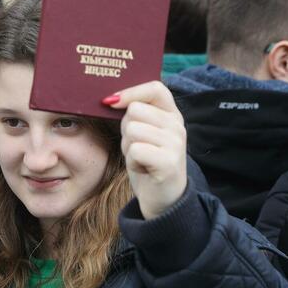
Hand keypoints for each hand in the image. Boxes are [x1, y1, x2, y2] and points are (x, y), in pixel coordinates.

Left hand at [104, 82, 187, 219]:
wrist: (162, 199)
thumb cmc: (147, 163)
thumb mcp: (143, 133)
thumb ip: (134, 114)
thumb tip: (111, 98)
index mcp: (172, 115)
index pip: (155, 88)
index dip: (131, 92)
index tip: (112, 102)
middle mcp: (177, 126)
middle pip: (135, 110)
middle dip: (126, 128)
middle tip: (136, 146)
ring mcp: (175, 143)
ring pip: (133, 129)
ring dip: (128, 146)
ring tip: (140, 158)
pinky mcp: (168, 161)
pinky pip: (135, 149)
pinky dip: (131, 161)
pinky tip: (142, 168)